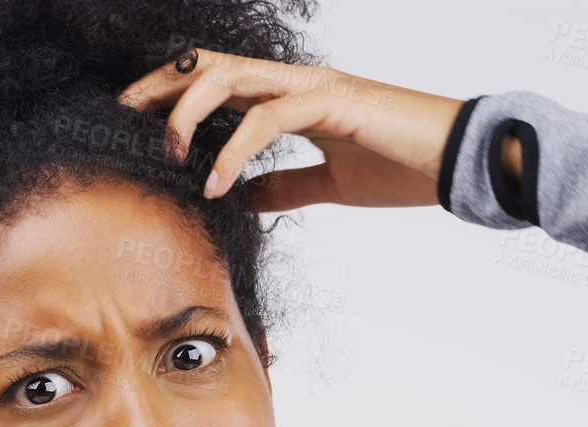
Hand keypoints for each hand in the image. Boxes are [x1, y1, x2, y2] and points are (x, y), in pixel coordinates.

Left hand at [117, 50, 470, 211]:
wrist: (462, 161)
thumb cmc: (405, 167)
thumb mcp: (331, 183)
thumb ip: (285, 185)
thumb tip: (244, 198)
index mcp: (294, 96)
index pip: (220, 80)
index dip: (174, 94)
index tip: (136, 120)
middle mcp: (298, 81)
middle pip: (210, 66)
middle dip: (162, 89)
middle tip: (124, 119)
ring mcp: (314, 86)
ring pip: (230, 79)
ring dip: (189, 116)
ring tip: (171, 158)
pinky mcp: (332, 102)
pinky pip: (267, 117)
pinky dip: (234, 151)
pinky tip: (217, 185)